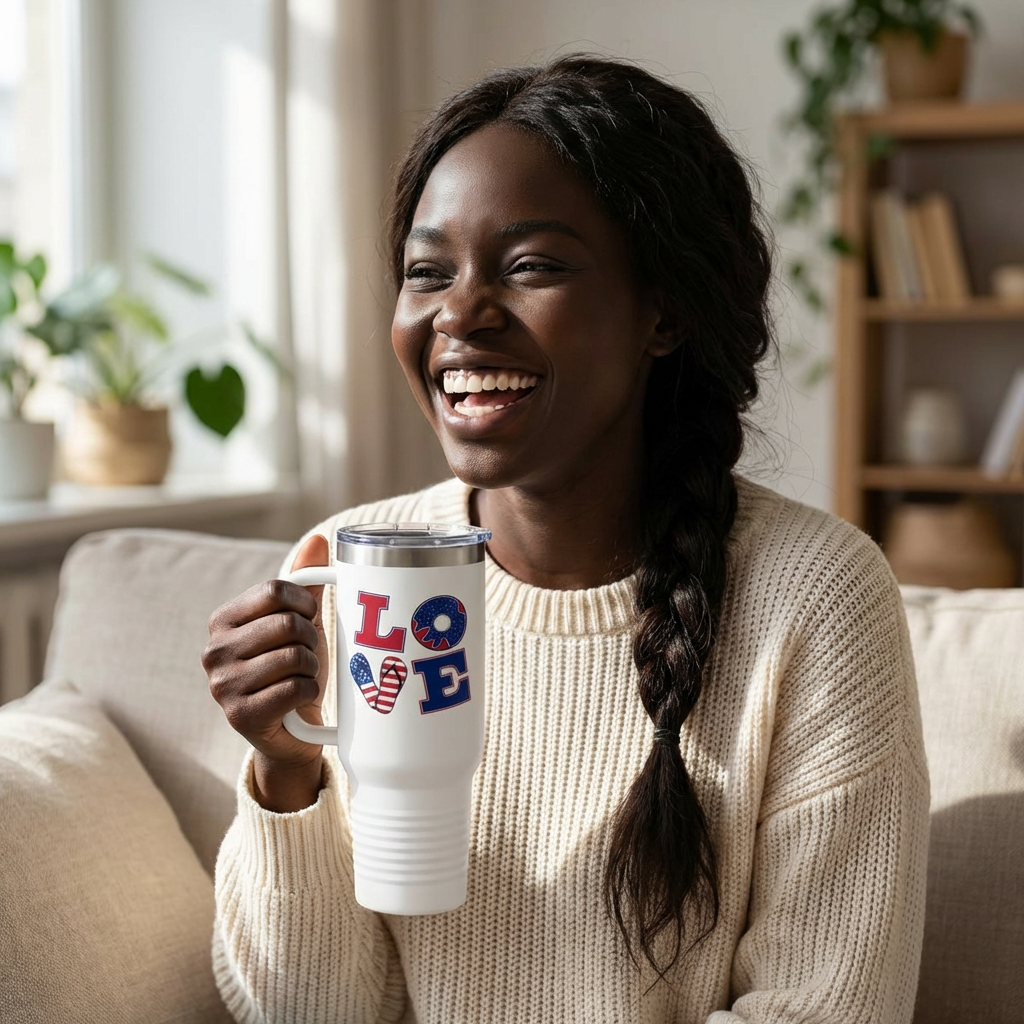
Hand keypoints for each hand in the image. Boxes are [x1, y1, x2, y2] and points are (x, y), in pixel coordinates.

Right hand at [203, 534, 330, 810]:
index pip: (276, 591)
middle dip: (311, 640)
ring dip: (312, 668)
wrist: (293, 732)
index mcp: (223, 620)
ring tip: (304, 677)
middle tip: (308, 656)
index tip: (309, 619)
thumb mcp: (301, 622)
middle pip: (287, 624)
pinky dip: (309, 692)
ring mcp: (222, 686)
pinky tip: (298, 699)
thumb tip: (318, 538)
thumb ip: (305, 581)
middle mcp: (213, 651)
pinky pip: (296, 688)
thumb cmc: (295, 669)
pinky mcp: (240, 716)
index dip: (306, 604)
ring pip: (295, 657)